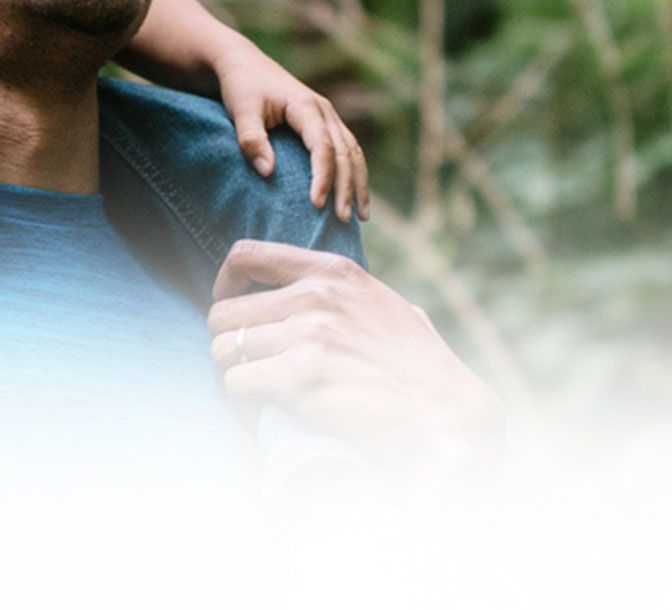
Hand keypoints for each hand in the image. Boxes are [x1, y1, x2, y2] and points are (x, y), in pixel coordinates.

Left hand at [208, 241, 501, 472]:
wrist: (447, 414)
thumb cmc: (421, 368)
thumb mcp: (384, 304)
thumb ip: (343, 293)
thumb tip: (309, 291)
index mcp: (333, 272)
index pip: (245, 256)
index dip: (226, 286)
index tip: (236, 311)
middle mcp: (315, 297)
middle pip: (224, 312)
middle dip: (231, 341)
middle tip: (252, 365)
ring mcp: (306, 337)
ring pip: (223, 349)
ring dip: (236, 374)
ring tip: (260, 391)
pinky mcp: (298, 380)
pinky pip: (236, 384)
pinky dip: (243, 403)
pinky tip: (264, 411)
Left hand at [210, 49, 365, 221]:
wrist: (243, 64)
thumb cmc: (241, 88)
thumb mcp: (240, 111)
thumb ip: (252, 140)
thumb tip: (268, 172)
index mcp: (306, 106)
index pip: (322, 146)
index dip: (322, 176)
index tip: (316, 204)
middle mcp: (324, 110)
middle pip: (344, 152)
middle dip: (346, 187)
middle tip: (342, 220)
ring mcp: (328, 116)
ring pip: (353, 152)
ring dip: (358, 183)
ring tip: (361, 216)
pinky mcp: (324, 123)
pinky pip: (347, 150)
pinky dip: (354, 173)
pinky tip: (353, 196)